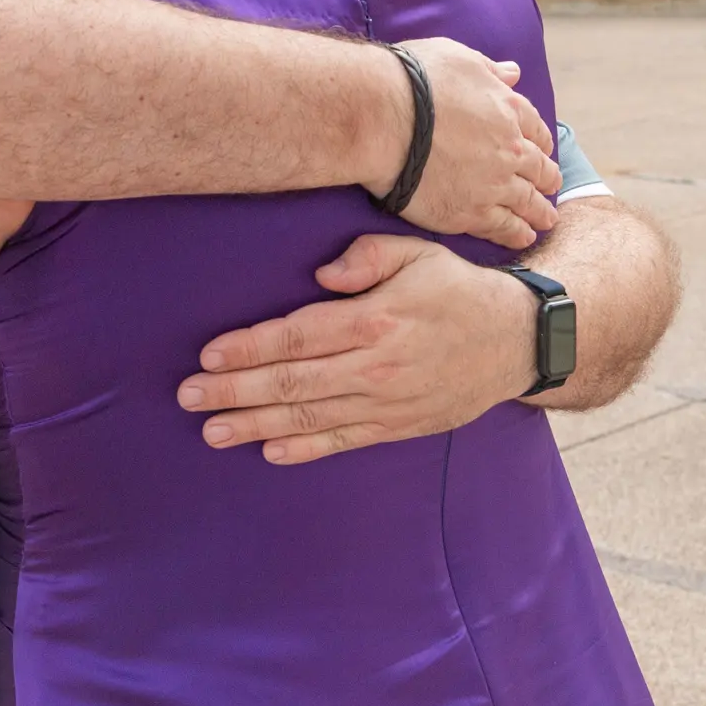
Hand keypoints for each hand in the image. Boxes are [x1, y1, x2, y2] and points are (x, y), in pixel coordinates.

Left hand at [177, 233, 536, 463]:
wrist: (516, 340)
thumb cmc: (458, 290)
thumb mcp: (417, 254)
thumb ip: (366, 258)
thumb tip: (321, 277)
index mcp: (374, 320)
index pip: (297, 335)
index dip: (248, 347)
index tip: (208, 356)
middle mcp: (376, 366)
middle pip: (291, 381)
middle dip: (234, 391)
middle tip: (189, 398)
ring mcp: (386, 402)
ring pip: (310, 417)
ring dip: (256, 425)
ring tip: (212, 431)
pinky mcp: (398, 426)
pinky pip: (344, 441)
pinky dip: (305, 450)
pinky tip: (269, 451)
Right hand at [389, 40, 558, 246]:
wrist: (382, 120)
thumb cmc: (412, 82)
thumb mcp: (458, 58)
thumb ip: (490, 70)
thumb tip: (514, 74)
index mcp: (507, 110)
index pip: (535, 129)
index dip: (539, 141)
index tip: (541, 150)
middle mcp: (508, 149)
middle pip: (537, 168)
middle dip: (546, 177)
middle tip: (550, 184)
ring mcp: (492, 184)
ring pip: (526, 201)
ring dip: (540, 210)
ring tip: (546, 219)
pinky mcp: (469, 213)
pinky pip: (502, 227)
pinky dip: (517, 233)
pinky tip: (524, 237)